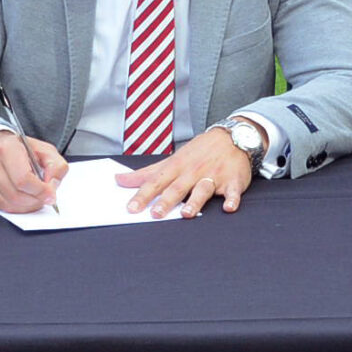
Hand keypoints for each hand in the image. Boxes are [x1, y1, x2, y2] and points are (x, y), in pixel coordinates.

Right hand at [0, 133, 67, 213]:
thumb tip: (52, 186)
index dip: (40, 191)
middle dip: (35, 201)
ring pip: (8, 204)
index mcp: (7, 148)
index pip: (23, 179)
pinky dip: (15, 208)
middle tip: (44, 198)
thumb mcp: (46, 151)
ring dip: (26, 206)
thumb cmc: (21, 150)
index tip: (50, 194)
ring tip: (34, 198)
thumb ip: (56, 167)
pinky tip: (22, 199)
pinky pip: (0, 207)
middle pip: (16, 195)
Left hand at [116, 126, 253, 216]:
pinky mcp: (232, 181)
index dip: (143, 196)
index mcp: (177, 167)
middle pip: (178, 188)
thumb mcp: (171, 160)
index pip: (156, 182)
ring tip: (186, 213)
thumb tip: (119, 180)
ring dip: (195, 201)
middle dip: (166, 201)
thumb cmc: (198, 152)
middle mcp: (193, 172)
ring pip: (203, 190)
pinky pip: (232, 192)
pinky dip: (232, 199)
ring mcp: (214, 176)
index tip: (131, 208)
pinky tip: (229, 207)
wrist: (232, 137)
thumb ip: (146, 173)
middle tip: (156, 214)